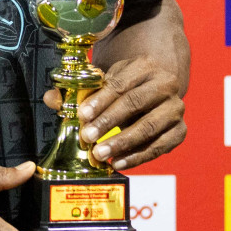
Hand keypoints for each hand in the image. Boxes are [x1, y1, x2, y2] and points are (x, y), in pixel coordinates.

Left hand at [43, 56, 185, 170]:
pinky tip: (119, 163)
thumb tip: (51, 99)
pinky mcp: (180, 130)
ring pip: (149, 126)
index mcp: (145, 66)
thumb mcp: (106, 81)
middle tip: (88, 138)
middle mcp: (165, 84)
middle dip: (109, 122)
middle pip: (135, 103)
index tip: (83, 115)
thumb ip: (78, 91)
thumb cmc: (126, 86)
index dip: (100, 100)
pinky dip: (139, 157)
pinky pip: (160, 146)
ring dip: (123, 142)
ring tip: (101, 155)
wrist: (158, 88)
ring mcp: (175, 108)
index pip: (120, 84)